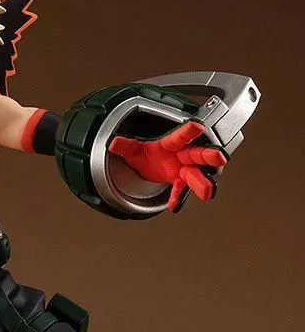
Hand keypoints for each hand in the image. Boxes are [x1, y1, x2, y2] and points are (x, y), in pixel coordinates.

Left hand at [109, 121, 227, 212]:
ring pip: (198, 174)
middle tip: (219, 157)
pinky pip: (183, 190)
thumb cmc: (149, 154)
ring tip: (208, 191)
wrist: (153, 166)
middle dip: (209, 155)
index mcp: (172, 143)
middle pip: (199, 154)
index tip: (197, 126)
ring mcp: (186, 170)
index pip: (181, 136)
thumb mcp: (135, 150)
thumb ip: (126, 146)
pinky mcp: (183, 182)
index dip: (189, 131)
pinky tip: (173, 205)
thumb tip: (113, 143)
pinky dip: (179, 197)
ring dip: (204, 182)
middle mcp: (183, 155)